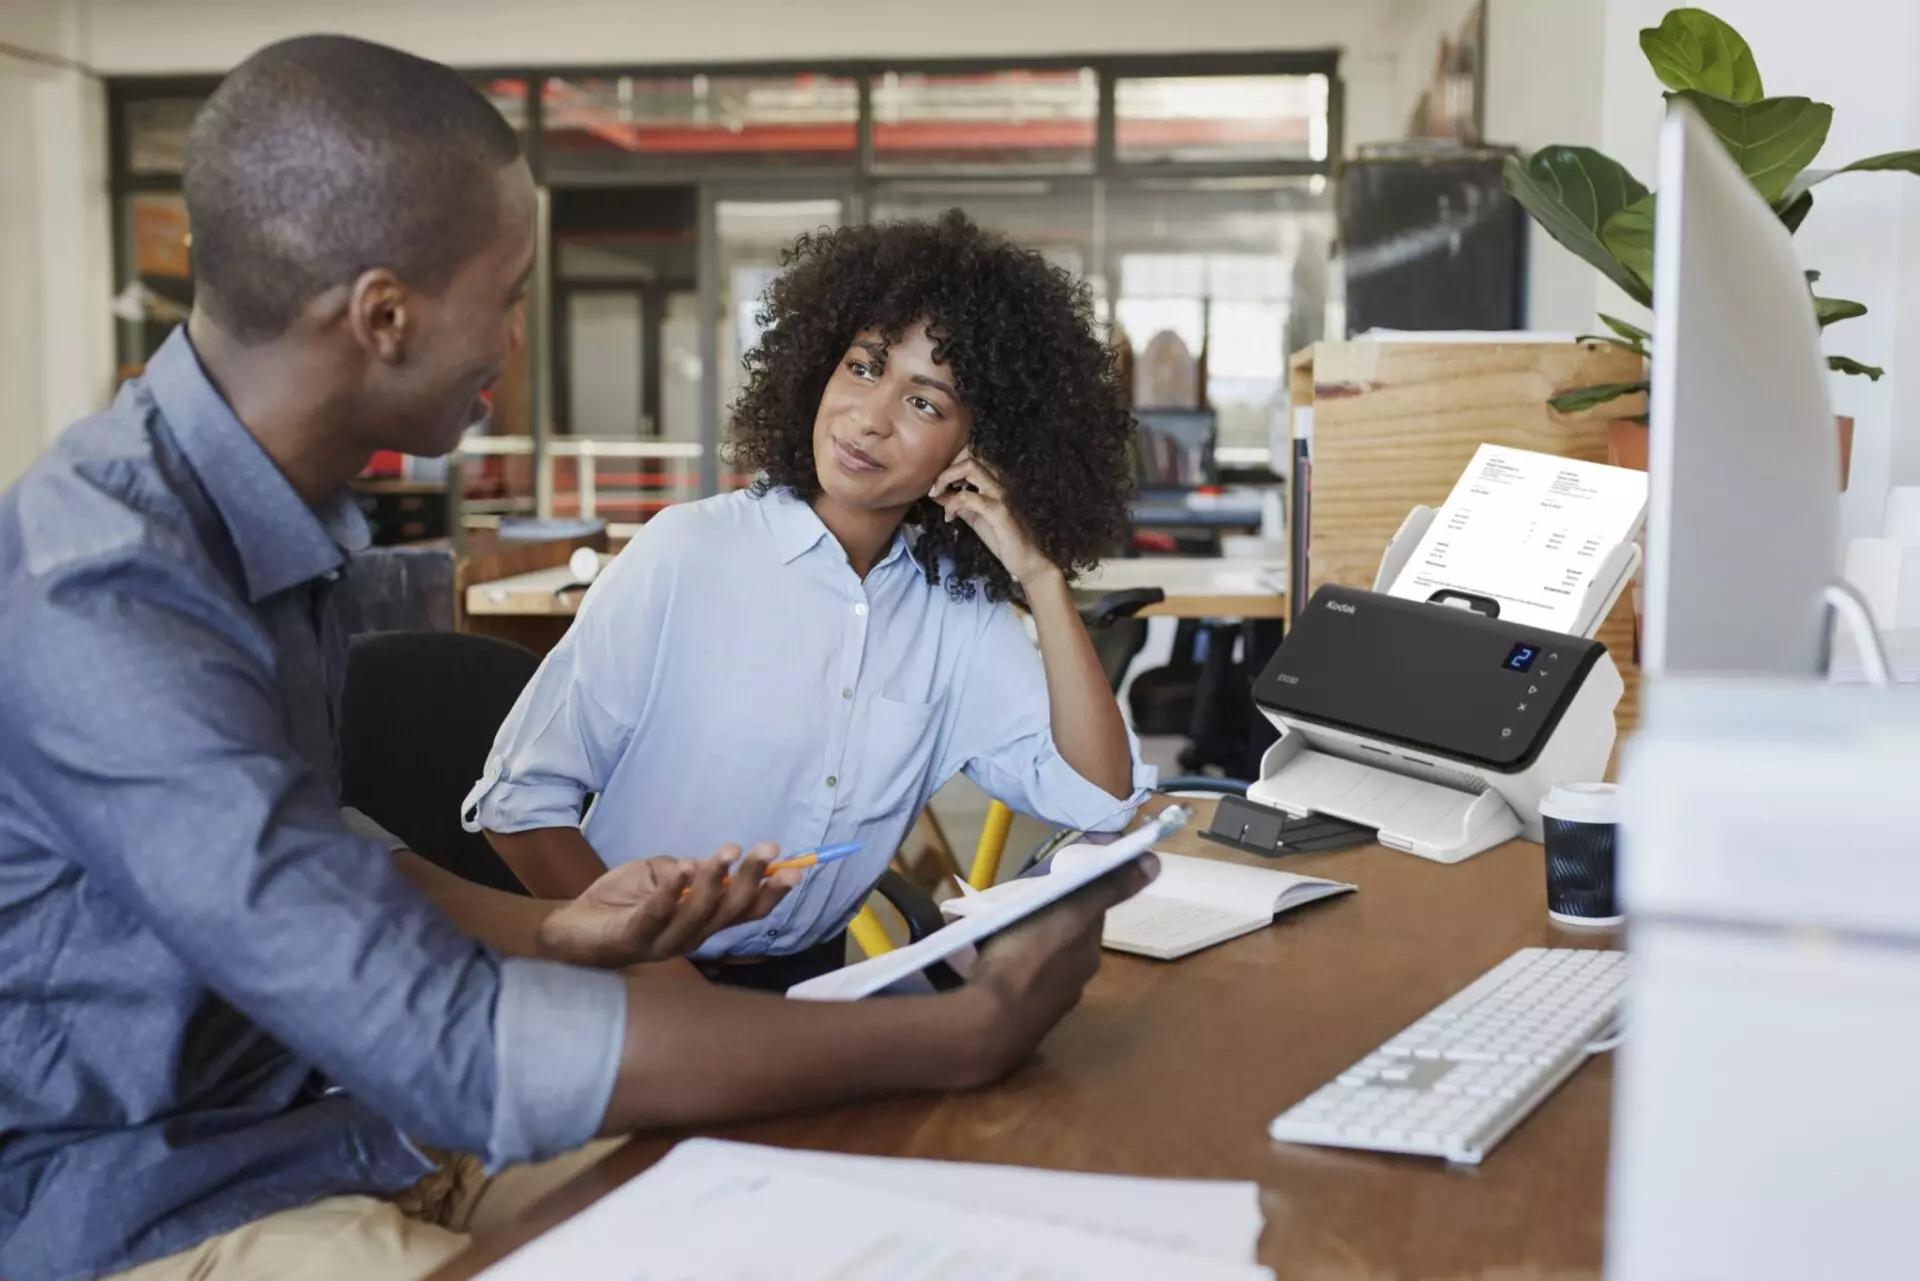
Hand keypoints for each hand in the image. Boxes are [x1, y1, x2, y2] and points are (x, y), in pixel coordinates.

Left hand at [535, 843, 800, 966]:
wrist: (569, 927)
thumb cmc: (619, 902)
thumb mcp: (662, 875)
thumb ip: (691, 871)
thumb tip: (722, 859)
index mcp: (701, 922)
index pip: (745, 912)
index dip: (771, 892)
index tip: (794, 868)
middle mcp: (689, 937)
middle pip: (731, 912)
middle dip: (752, 879)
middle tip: (767, 849)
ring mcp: (662, 942)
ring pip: (700, 914)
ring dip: (717, 880)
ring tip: (727, 851)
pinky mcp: (632, 939)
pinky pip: (657, 914)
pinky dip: (673, 891)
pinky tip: (683, 868)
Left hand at [929, 448, 1058, 588]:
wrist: (1027, 559)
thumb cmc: (1001, 537)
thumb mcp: (973, 516)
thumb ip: (957, 502)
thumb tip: (935, 493)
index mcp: (995, 479)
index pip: (970, 454)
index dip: (949, 462)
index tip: (937, 482)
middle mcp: (1000, 480)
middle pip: (969, 454)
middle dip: (945, 467)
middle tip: (934, 488)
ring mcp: (1001, 493)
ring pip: (970, 467)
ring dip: (946, 478)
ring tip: (937, 495)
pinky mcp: (999, 511)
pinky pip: (969, 497)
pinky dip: (952, 504)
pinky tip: (949, 518)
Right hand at [958, 853, 1159, 1082]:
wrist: (985, 1024)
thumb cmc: (1026, 959)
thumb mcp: (1070, 913)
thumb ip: (1109, 889)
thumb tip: (1155, 862)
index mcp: (1088, 954)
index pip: (1091, 914)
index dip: (1077, 891)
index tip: (1056, 873)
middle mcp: (1074, 981)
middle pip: (1068, 938)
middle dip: (1053, 917)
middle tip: (1026, 896)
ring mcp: (1045, 1003)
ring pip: (1044, 961)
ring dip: (1032, 942)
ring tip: (1005, 926)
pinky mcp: (1017, 1017)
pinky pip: (1020, 980)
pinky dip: (1013, 966)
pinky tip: (994, 962)